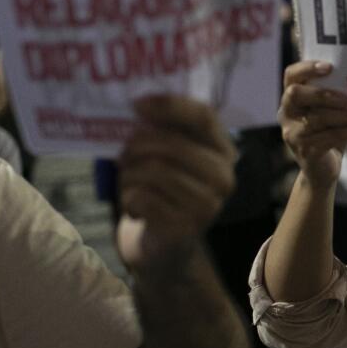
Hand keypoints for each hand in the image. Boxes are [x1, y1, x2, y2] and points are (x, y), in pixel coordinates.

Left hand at [117, 95, 236, 272]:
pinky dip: (128, 200)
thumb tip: (139, 106)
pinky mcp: (186, 228)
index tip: (136, 104)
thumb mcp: (170, 155)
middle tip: (122, 155)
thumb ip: (163, 129)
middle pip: (171, 145)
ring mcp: (208, 205)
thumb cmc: (163, 188)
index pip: (203, 116)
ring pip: (153, 171)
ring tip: (129, 183)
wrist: (164, 243)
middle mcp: (223, 177)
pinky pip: (143, 198)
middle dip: (136, 146)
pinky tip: (135, 206)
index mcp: (224, 151)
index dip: (169, 106)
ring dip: (129, 175)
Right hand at [279, 61, 346, 187]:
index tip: (329, 67)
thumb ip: (338, 97)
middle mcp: (286, 114)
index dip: (306, 68)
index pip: (291, 76)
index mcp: (291, 99)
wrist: (323, 170)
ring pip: (320, 119)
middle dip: (323, 94)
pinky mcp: (306, 151)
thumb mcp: (330, 113)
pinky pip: (331, 137)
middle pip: (296, 94)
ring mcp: (294, 134)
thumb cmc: (329, 133)